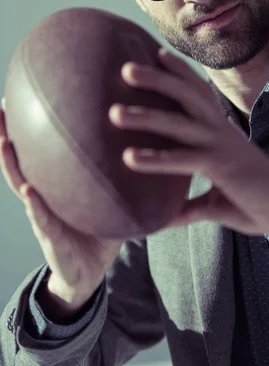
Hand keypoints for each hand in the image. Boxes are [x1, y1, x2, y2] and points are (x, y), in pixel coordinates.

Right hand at [0, 98, 123, 300]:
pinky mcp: (50, 238)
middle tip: (1, 104)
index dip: (34, 122)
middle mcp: (45, 193)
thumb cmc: (99, 231)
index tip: (30, 92)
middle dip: (8, 132)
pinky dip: (34, 205)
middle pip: (22, 157)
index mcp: (59, 183)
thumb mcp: (110, 198)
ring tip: (3, 139)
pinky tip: (29, 190)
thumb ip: (123, 174)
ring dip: (9, 162)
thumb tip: (155, 142)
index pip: (43, 147)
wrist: (89, 273)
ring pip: (20, 183)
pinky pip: (41, 219)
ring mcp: (44, 214)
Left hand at [109, 48, 268, 235]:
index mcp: (221, 130)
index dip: (178, 72)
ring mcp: (220, 146)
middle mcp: (220, 131)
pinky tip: (129, 158)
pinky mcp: (220, 167)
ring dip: (146, 115)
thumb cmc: (255, 201)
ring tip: (113, 112)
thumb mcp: (215, 201)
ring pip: (178, 123)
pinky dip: (155, 159)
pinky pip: (182, 160)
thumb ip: (187, 207)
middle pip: (185, 96)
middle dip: (156, 79)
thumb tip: (162, 220)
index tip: (156, 54)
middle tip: (125, 69)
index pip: (197, 93)